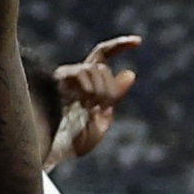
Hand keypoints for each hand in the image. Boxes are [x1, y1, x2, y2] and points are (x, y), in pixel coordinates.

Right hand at [51, 33, 145, 167]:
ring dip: (100, 91)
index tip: (139, 41)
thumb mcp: (102, 120)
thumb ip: (115, 97)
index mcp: (87, 82)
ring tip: (90, 110)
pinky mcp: (58, 80)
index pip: (103, 54)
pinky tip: (83, 105)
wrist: (54, 152)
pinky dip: (89, 90)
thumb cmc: (75, 140)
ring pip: (95, 69)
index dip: (120, 45)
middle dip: (110, 89)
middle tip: (102, 109)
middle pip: (102, 67)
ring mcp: (66, 77)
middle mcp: (75, 75)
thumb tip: (130, 73)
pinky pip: (82, 74)